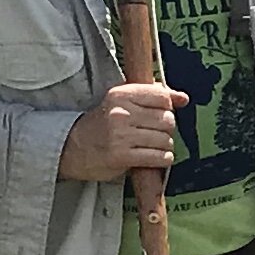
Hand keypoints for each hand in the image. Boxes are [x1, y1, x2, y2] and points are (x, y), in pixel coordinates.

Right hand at [58, 83, 186, 180]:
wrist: (71, 147)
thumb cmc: (102, 125)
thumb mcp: (121, 103)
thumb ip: (152, 97)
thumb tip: (183, 98)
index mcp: (121, 94)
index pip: (161, 96)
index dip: (167, 107)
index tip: (158, 114)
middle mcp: (120, 112)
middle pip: (167, 119)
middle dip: (166, 129)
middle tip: (153, 134)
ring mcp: (121, 135)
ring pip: (165, 139)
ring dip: (164, 146)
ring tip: (151, 146)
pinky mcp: (122, 156)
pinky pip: (158, 157)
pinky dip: (162, 159)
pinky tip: (153, 157)